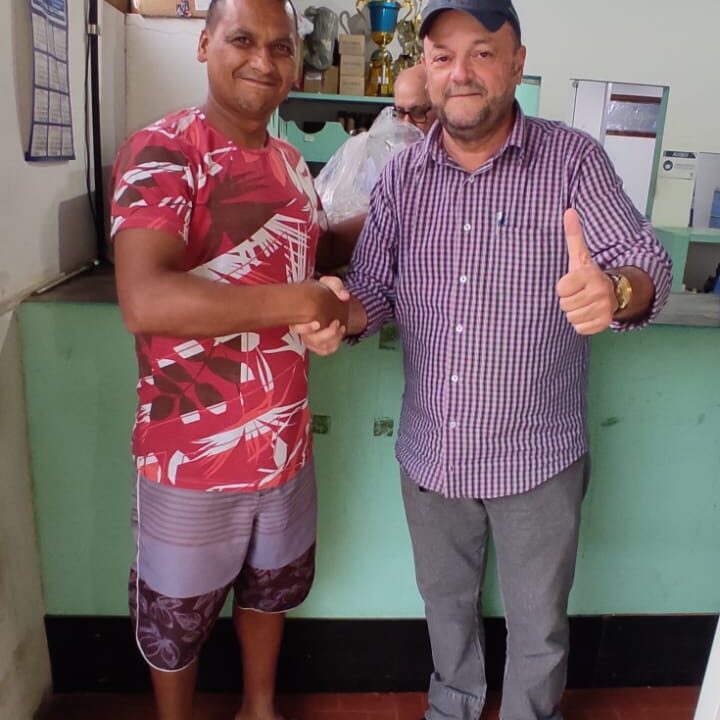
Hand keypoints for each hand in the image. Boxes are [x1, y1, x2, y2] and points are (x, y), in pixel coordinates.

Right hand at [292, 276, 348, 355]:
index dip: (304, 329)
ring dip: (333, 339)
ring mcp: (311, 339)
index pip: (296, 327)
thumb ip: (335, 285)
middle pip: (310, 341)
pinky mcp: (320, 344)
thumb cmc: (324, 293)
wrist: (330, 302)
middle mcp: (303, 330)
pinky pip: (326, 350)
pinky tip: (340, 332)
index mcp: (299, 316)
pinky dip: (335, 343)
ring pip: (320, 347)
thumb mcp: (330, 284)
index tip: (317, 323)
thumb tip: (344, 296)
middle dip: (324, 335)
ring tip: (340, 327)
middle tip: (335, 323)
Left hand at [556, 209, 616, 335]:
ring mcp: (604, 308)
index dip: (564, 287)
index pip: (561, 289)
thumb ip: (574, 235)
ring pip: (571, 318)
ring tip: (584, 302)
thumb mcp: (581, 256)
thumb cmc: (590, 274)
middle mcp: (600, 292)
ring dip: (575, 312)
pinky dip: (582, 323)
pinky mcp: (605, 323)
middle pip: (564, 305)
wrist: (616, 291)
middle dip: (569, 300)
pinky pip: (580, 328)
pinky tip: (589, 312)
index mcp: (590, 275)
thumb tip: (568, 211)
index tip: (573, 282)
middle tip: (580, 293)